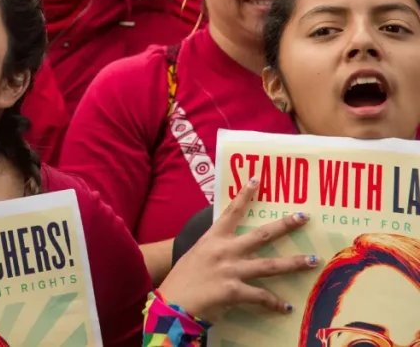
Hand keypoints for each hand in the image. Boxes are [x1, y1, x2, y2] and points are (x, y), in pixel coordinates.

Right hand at [158, 179, 318, 323]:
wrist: (173, 304)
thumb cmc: (183, 280)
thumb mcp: (196, 255)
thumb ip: (214, 248)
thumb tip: (231, 246)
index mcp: (212, 238)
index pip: (231, 212)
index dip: (244, 195)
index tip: (257, 180)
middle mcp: (224, 250)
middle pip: (260, 235)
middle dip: (284, 225)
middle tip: (304, 217)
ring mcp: (230, 270)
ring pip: (269, 265)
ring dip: (294, 263)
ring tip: (313, 260)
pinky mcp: (233, 291)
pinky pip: (261, 295)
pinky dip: (274, 302)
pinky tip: (285, 307)